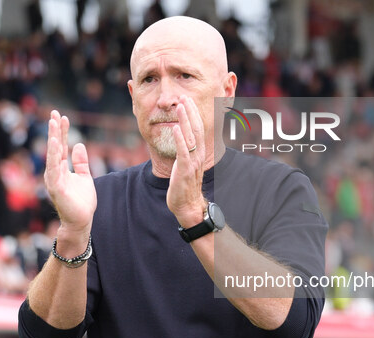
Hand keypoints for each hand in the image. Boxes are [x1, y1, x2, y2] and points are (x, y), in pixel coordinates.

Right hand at [45, 110, 96, 234]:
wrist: (81, 221)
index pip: (61, 146)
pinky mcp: (56, 187)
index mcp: (61, 168)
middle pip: (55, 147)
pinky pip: (53, 168)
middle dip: (55, 130)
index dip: (62, 132)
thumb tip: (79, 145)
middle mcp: (54, 172)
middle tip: (55, 113)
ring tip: (53, 123)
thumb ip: (81, 162)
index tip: (63, 116)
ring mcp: (54, 179)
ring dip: (52, 138)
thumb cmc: (81, 201)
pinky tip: (54, 143)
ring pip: (52, 155)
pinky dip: (53, 156)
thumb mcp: (84, 177)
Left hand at [167, 96, 206, 226]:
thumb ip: (186, 151)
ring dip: (185, 121)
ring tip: (180, 106)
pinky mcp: (184, 171)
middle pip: (196, 129)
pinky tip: (175, 129)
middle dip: (190, 112)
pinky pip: (183, 153)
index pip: (198, 129)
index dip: (193, 114)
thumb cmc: (184, 185)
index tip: (187, 99)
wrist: (187, 205)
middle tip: (184, 97)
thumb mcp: (186, 164)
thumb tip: (181, 137)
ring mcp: (192, 163)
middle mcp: (198, 155)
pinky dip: (179, 140)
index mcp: (199, 153)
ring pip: (190, 138)